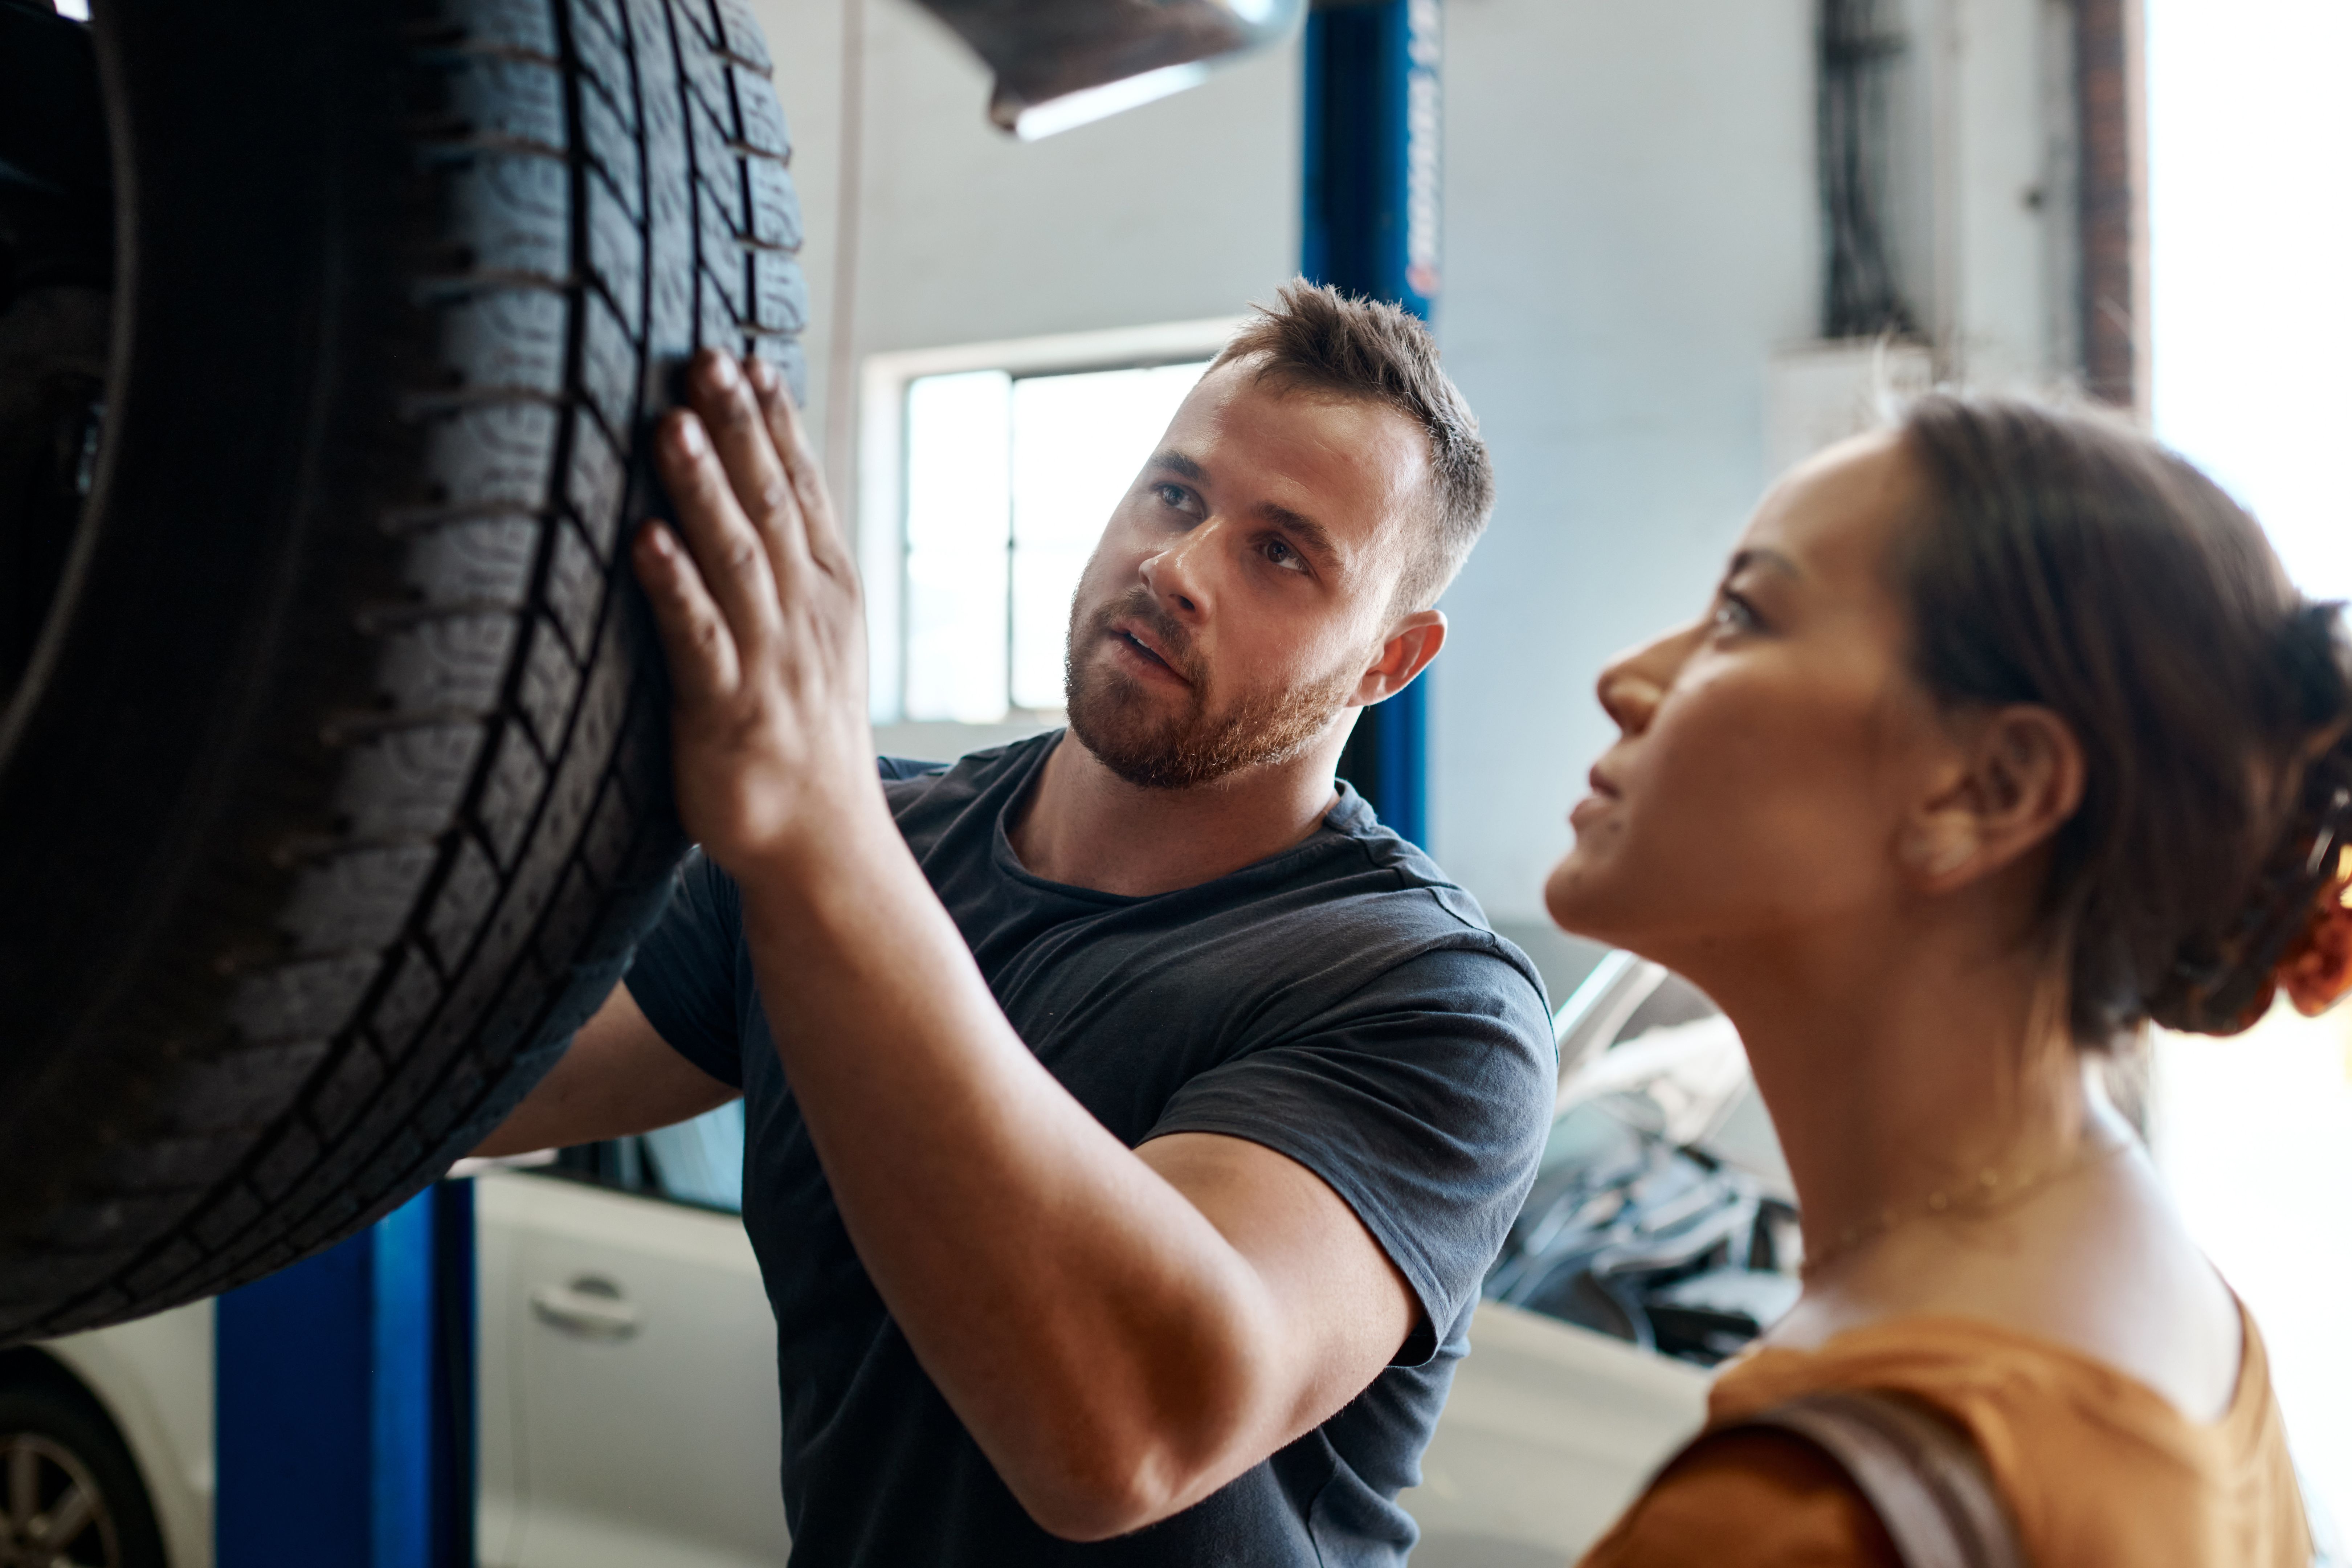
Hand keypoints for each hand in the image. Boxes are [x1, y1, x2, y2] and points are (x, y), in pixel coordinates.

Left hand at [632, 350, 881, 876]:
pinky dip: (674, 586)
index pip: (801, 492)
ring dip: (704, 488)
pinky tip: (644, 540)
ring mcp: (769, 662)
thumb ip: (785, 566)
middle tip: (706, 357)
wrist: (823, 845)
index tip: (750, 358)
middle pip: (770, 506)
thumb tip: (753, 488)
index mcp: (827, 593)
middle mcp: (805, 617)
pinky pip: (697, 639)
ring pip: (736, 559)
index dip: (777, 424)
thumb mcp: (812, 639)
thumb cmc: (800, 734)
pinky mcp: (726, 712)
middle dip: (739, 429)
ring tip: (672, 422)